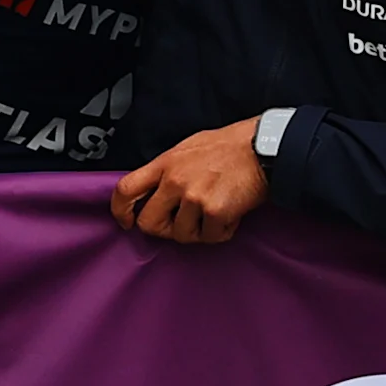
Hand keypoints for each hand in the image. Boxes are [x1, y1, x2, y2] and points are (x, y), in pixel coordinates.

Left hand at [111, 118, 266, 243]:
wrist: (264, 148)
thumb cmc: (228, 147)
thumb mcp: (187, 149)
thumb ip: (167, 170)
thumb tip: (154, 193)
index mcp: (165, 163)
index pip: (125, 189)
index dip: (120, 211)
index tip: (127, 222)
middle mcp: (175, 180)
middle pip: (148, 223)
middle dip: (163, 230)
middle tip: (182, 224)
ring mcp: (194, 197)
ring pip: (181, 235)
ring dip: (198, 231)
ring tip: (213, 212)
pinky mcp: (215, 211)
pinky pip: (210, 237)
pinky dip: (222, 231)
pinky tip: (231, 213)